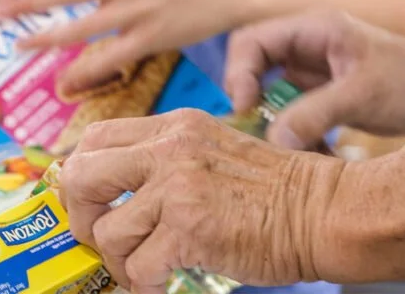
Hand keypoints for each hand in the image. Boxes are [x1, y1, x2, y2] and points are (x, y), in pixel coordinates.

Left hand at [59, 109, 346, 291]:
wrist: (325, 211)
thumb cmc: (276, 191)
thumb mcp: (213, 151)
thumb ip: (166, 161)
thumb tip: (115, 192)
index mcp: (174, 127)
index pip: (95, 137)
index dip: (80, 174)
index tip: (89, 202)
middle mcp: (170, 150)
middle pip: (81, 175)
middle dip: (80, 216)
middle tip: (99, 237)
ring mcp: (179, 189)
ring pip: (108, 232)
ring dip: (118, 261)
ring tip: (142, 269)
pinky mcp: (191, 230)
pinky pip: (138, 267)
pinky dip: (142, 284)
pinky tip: (159, 285)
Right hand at [224, 10, 404, 149]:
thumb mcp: (362, 95)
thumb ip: (315, 114)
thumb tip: (273, 141)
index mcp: (312, 29)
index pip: (251, 42)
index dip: (239, 74)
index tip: (246, 109)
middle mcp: (306, 47)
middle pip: (254, 70)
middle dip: (253, 104)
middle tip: (259, 133)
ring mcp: (312, 73)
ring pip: (271, 99)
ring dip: (278, 127)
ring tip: (294, 150)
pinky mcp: (321, 97)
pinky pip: (293, 117)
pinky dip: (298, 137)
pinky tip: (317, 153)